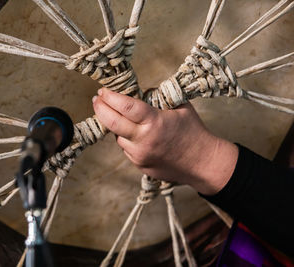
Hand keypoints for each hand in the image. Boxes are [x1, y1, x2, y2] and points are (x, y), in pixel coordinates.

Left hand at [92, 88, 237, 194]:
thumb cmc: (193, 132)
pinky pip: (126, 149)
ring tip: (123, 118)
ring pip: (118, 138)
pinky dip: (127, 139)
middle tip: (96, 99)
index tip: (102, 90)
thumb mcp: (180, 106)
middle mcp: (144, 140)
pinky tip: (136, 134)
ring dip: (116, 126)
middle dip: (100, 108)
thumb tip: (138, 91)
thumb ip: (158, 97)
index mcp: (155, 122)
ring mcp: (140, 155)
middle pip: (112, 123)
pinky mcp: (139, 165)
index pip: (125, 107)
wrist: (203, 163)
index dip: (110, 97)